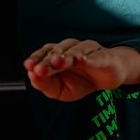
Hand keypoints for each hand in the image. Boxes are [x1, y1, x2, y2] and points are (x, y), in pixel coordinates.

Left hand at [23, 38, 139, 101]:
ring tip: (59, 62)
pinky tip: (82, 61)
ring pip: (76, 50)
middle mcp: (72, 49)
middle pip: (58, 51)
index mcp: (58, 54)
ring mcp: (88, 50)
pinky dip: (89, 58)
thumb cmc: (82, 81)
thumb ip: (45, 85)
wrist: (109, 78)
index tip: (29, 66)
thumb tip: (32, 76)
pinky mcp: (104, 56)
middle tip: (41, 68)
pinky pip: (96, 56)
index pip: (45, 52)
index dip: (37, 58)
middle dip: (49, 60)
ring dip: (67, 56)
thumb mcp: (60, 90)